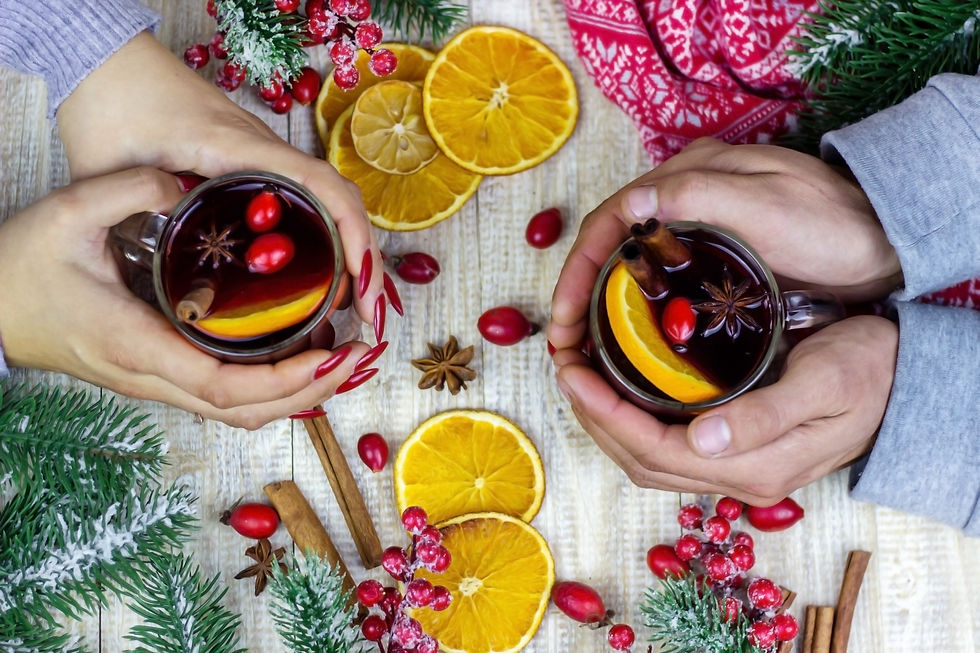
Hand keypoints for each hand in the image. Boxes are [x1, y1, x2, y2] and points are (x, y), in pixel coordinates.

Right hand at [0, 168, 369, 428]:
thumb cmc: (20, 267)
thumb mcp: (65, 215)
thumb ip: (125, 190)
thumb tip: (183, 182)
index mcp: (136, 346)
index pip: (223, 385)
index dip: (284, 380)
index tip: (330, 356)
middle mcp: (152, 377)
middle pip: (243, 411)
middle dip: (308, 392)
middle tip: (356, 358)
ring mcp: (156, 383)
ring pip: (236, 411)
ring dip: (294, 394)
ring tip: (340, 358)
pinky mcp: (159, 374)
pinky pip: (224, 396)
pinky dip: (270, 386)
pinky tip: (297, 356)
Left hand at [56, 32, 383, 327]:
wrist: (106, 61)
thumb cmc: (109, 104)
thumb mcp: (109, 171)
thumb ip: (128, 220)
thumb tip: (147, 280)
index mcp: (239, 149)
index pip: (322, 187)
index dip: (352, 236)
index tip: (363, 283)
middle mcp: (264, 152)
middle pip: (342, 202)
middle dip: (366, 260)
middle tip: (369, 315)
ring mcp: (263, 159)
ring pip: (331, 204)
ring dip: (352, 252)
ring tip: (357, 303)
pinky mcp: (254, 166)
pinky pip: (309, 202)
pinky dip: (330, 238)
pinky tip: (323, 275)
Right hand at [548, 137, 900, 352]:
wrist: (881, 241)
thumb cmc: (831, 224)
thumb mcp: (770, 205)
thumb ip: (703, 194)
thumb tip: (632, 199)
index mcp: (686, 178)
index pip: (609, 220)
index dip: (578, 269)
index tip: (564, 320)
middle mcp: (681, 198)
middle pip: (609, 245)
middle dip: (578, 295)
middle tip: (565, 348)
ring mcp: (694, 228)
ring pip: (626, 266)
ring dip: (598, 307)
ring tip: (584, 353)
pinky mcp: (708, 256)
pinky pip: (654, 281)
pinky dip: (630, 311)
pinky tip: (626, 342)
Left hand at [552, 316, 897, 503]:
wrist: (902, 381)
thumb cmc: (868, 370)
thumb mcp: (825, 383)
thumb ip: (766, 417)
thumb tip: (703, 440)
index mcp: (753, 465)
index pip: (655, 450)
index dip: (606, 416)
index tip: (574, 375)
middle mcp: (736, 476)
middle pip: (640, 460)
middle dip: (593, 418)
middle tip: (565, 367)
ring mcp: (735, 468)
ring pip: (648, 458)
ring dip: (606, 422)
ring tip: (580, 377)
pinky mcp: (735, 451)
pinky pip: (665, 446)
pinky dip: (631, 421)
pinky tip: (620, 389)